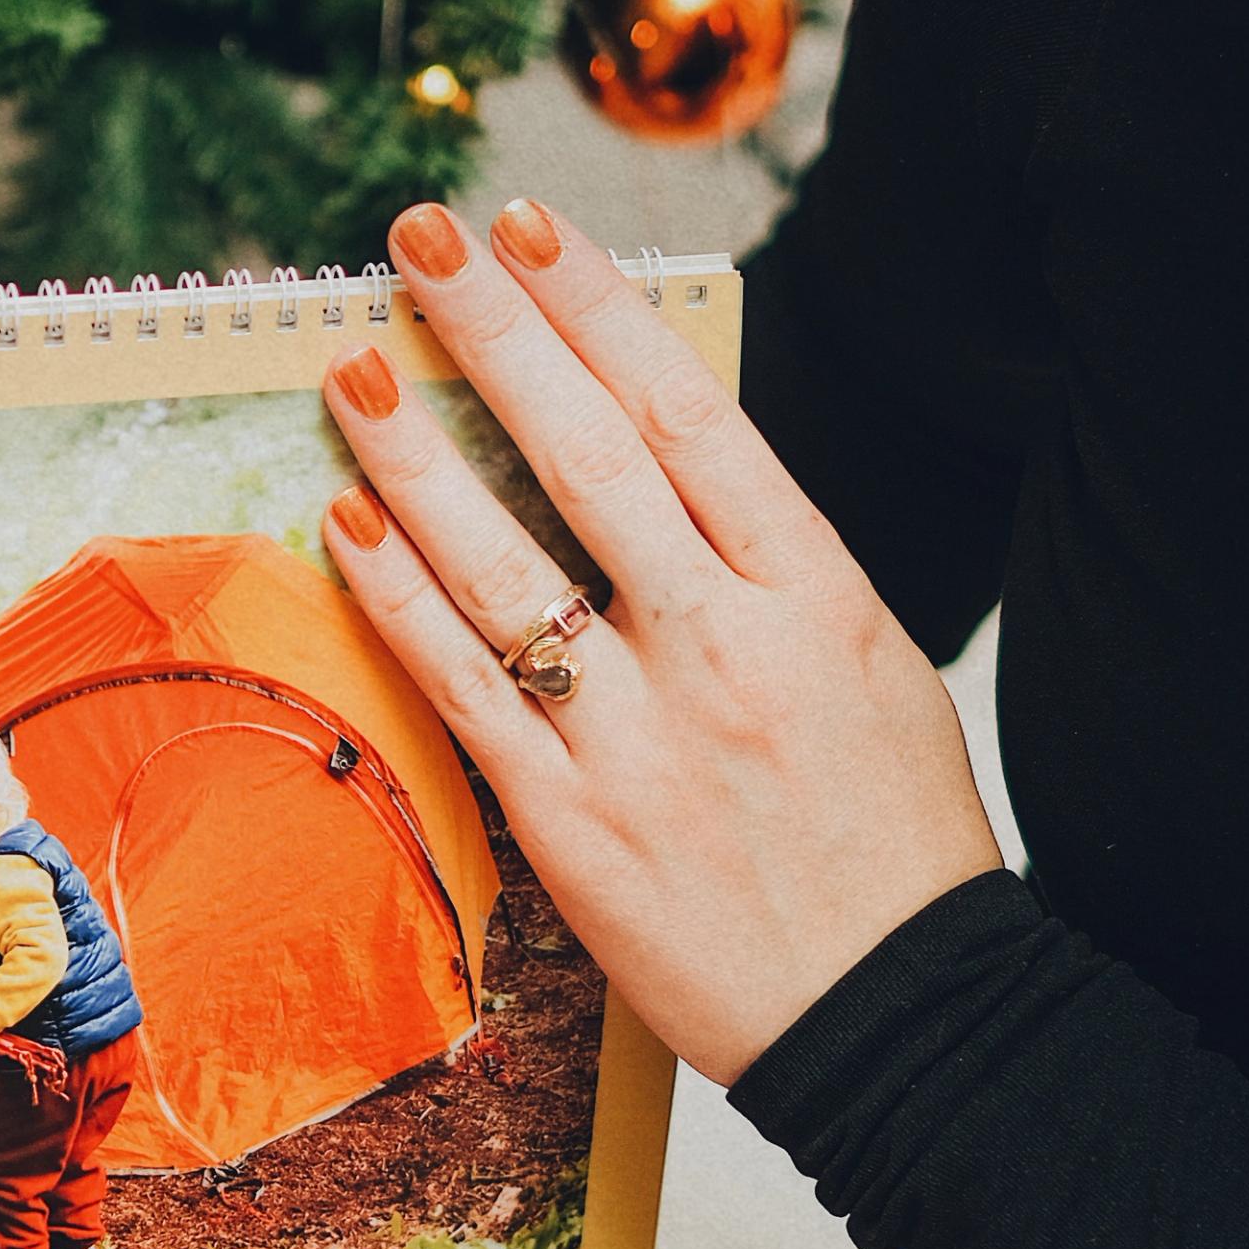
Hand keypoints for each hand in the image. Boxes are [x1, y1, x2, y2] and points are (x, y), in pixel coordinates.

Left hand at [320, 199, 1001, 1085]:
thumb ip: (765, 568)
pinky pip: (462, 687)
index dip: (599, 310)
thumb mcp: (869, 666)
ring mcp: (641, 737)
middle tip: (419, 242)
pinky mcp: (572, 822)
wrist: (903, 1017)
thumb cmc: (892, 842)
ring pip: (502, 564)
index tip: (533, 231)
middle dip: (493, 333)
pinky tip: (346, 522)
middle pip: (586, 457)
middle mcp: (725, 648)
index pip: (689, 414)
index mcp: (815, 594)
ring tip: (351, 366)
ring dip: (413, 454)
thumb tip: (661, 458)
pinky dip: (397, 598)